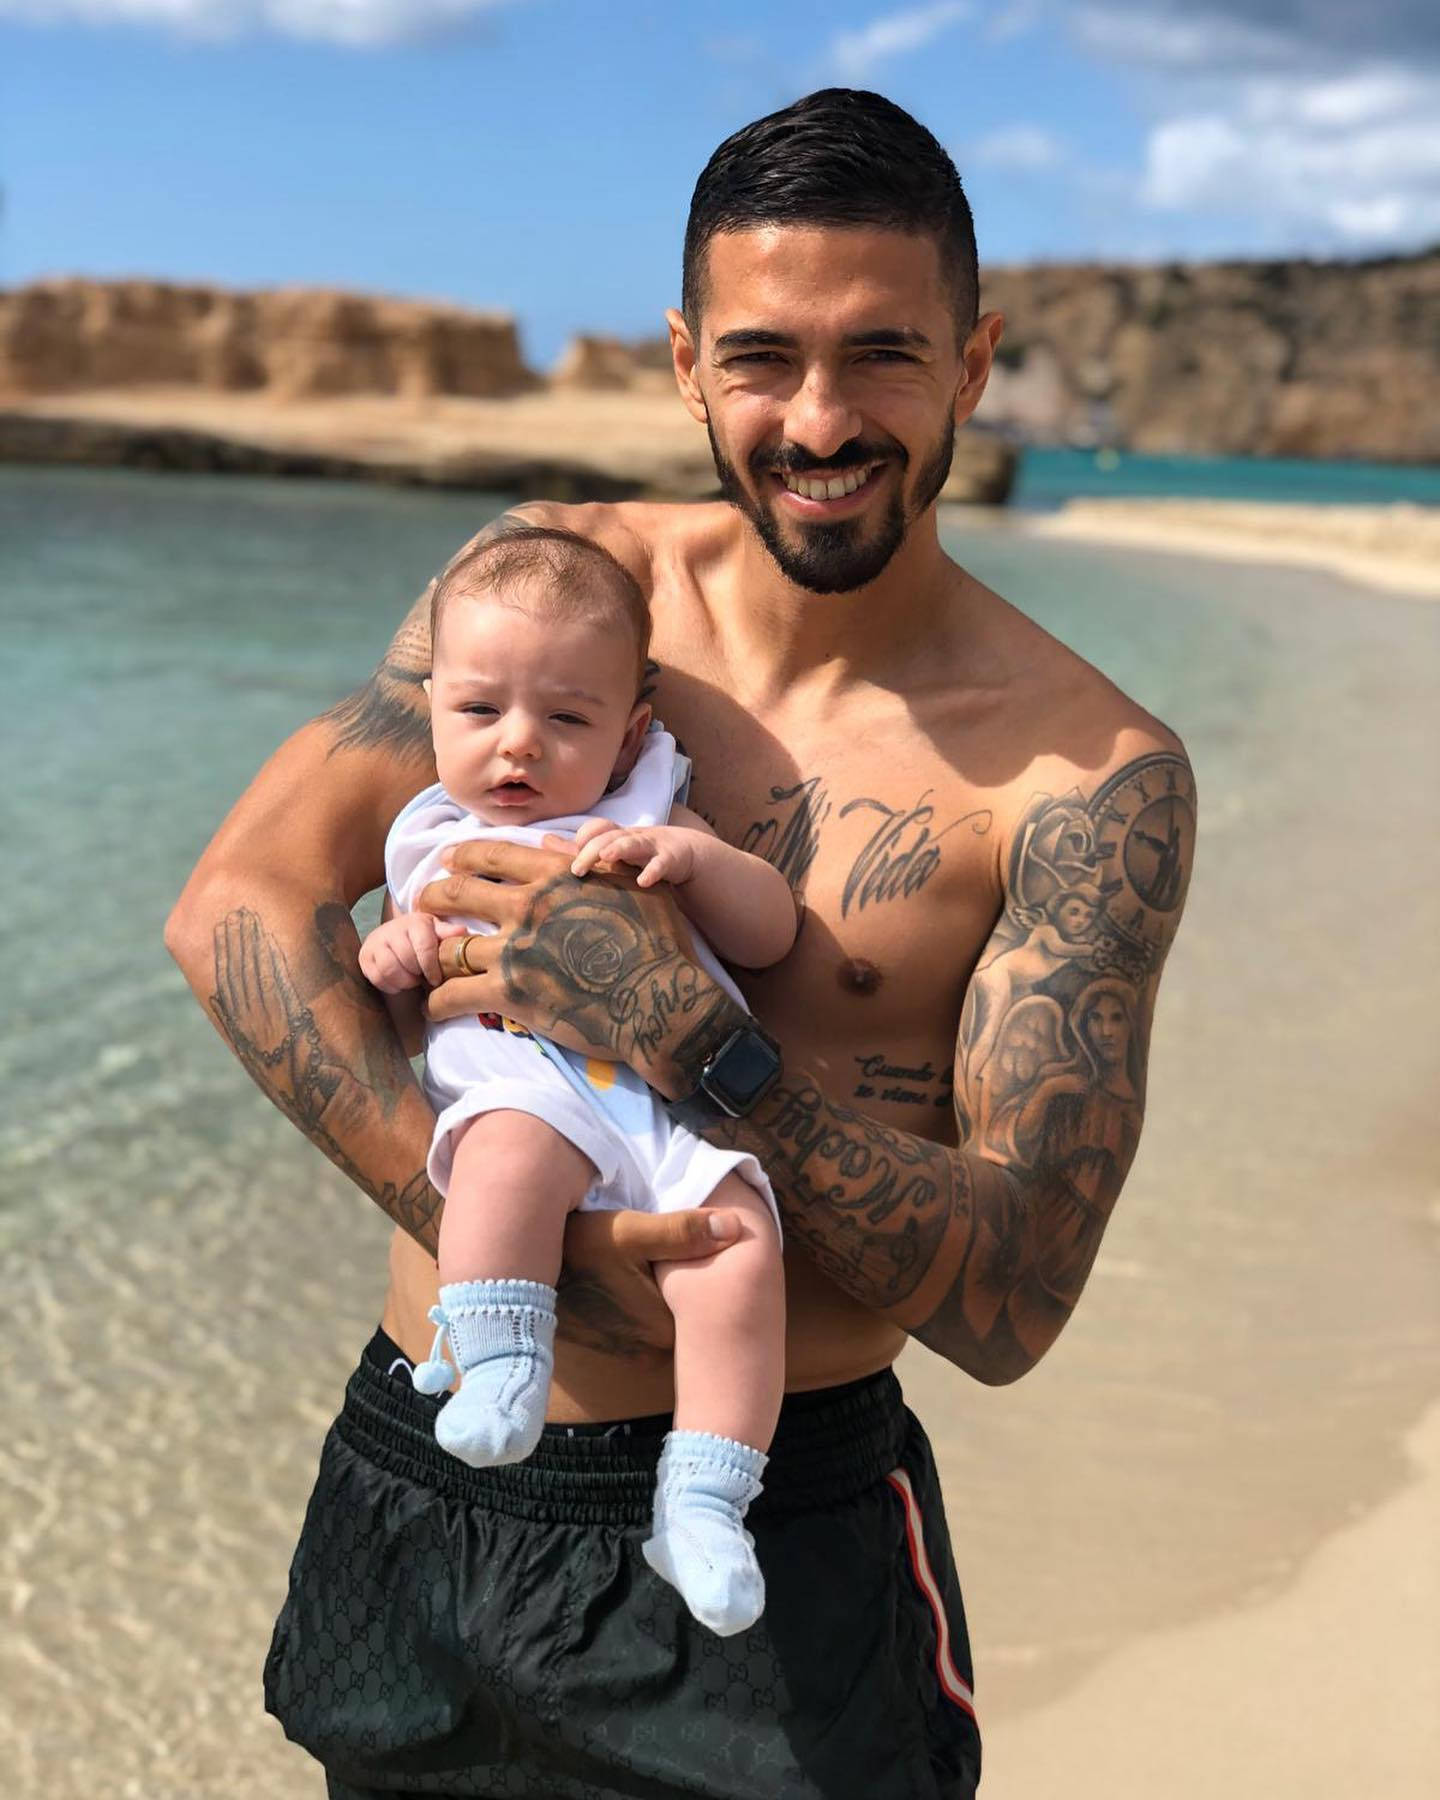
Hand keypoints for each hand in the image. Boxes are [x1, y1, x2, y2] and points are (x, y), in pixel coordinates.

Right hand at [358, 911, 468, 991]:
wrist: (395, 935)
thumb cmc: (423, 937)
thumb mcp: (437, 932)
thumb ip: (448, 933)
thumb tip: (462, 931)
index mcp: (415, 922)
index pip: (424, 947)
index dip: (431, 968)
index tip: (436, 980)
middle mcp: (392, 928)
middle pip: (407, 960)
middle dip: (418, 974)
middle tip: (422, 978)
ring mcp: (376, 942)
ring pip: (389, 969)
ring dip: (404, 981)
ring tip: (412, 981)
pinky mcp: (364, 956)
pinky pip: (376, 977)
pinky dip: (390, 986)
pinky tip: (399, 983)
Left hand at [415, 837, 745, 1094]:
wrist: (661, 999)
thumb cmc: (658, 942)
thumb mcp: (633, 886)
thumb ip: (592, 860)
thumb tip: (553, 845)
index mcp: (555, 876)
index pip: (493, 854)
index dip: (463, 856)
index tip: (448, 861)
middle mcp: (527, 906)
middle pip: (457, 893)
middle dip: (431, 897)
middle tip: (421, 904)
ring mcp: (514, 950)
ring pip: (449, 947)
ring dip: (430, 955)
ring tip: (421, 962)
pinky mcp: (508, 993)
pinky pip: (453, 995)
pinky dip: (436, 1002)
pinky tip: (431, 1007)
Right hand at [557, 1205, 742, 1354]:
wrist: (520, 1275)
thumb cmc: (578, 1249)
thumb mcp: (630, 1232)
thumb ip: (683, 1231)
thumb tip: (735, 1226)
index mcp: (664, 1328)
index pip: (707, 1303)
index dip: (712, 1272)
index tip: (716, 1251)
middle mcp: (650, 1349)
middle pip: (686, 1309)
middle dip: (690, 1283)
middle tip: (690, 1248)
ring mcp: (630, 1350)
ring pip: (665, 1314)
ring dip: (665, 1292)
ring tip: (660, 1261)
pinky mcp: (612, 1344)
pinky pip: (644, 1320)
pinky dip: (645, 1300)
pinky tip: (638, 1275)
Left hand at [569, 818, 700, 887]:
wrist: (685, 852)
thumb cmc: (640, 853)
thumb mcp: (612, 850)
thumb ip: (580, 849)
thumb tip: (544, 842)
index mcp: (617, 835)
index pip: (598, 828)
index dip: (585, 837)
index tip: (572, 854)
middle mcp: (632, 837)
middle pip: (610, 836)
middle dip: (592, 850)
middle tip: (576, 870)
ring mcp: (652, 846)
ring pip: (634, 843)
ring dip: (619, 848)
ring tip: (606, 857)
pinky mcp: (671, 859)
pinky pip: (662, 863)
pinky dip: (653, 871)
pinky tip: (644, 881)